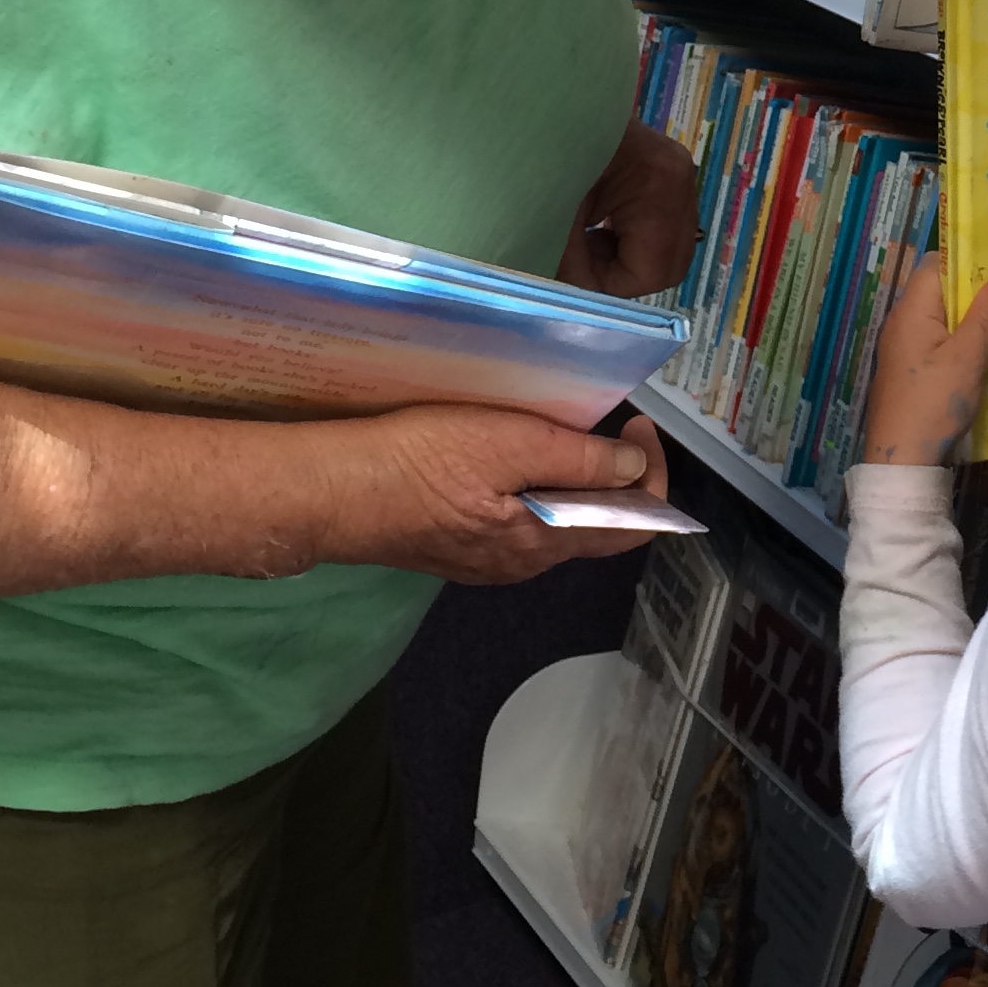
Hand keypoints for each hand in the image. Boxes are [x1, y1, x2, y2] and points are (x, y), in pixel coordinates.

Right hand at [315, 408, 671, 583]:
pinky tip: (519, 456)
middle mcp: (522, 563)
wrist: (335, 492)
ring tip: (566, 432)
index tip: (638, 428)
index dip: (652, 478)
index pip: (631, 528)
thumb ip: (579, 462)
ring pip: (557, 522)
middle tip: (609, 423)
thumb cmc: (422, 461)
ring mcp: (488, 560)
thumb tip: (635, 472)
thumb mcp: (511, 444)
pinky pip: (520, 521)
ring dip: (577, 481)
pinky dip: (539, 488)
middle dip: (617, 476)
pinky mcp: (460, 547)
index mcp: (542, 543)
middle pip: (596, 526)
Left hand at [560, 120, 699, 299]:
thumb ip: (570, 263)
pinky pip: (662, 222)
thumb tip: (577, 299)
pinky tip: (598, 222)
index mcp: (659, 186)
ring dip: (628, 255)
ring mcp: (679, 171)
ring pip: (668, 246)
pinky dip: (632, 235)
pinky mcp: (668, 168)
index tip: (572, 271)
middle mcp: (681, 178)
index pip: (653, 270)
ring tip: (587, 239)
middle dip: (624, 273)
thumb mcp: (552, 210)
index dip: (610, 284)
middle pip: (671, 262)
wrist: (545, 95)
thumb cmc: (544, 146)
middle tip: (582, 259)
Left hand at [860, 253, 987, 467]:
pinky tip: (978, 357)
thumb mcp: (968, 357)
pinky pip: (933, 340)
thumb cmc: (934, 403)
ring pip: (939, 317)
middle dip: (973, 292)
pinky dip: (956, 341)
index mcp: (911, 309)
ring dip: (968, 319)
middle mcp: (900, 321)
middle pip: (939, 289)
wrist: (900, 462)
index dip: (968, 261)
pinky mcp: (905, 370)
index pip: (937, 263)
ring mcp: (900, 347)